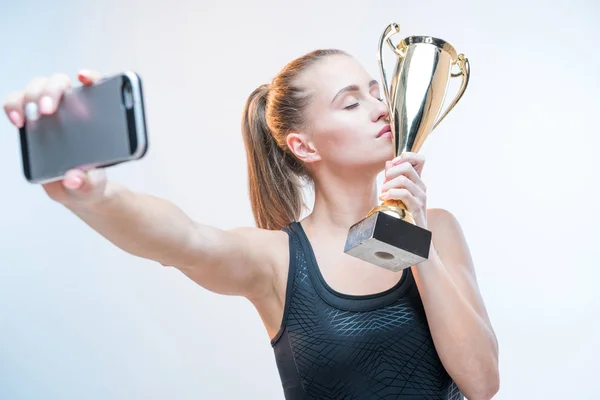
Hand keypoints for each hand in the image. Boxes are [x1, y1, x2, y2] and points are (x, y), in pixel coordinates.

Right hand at [3, 69, 108, 206]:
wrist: (76, 189)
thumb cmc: (89, 181)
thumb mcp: (91, 185)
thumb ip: (85, 182)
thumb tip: (73, 178)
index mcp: (95, 117)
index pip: (96, 86)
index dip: (90, 76)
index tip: (83, 77)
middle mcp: (72, 108)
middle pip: (60, 82)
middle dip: (51, 90)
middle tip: (48, 110)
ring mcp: (50, 112)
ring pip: (37, 86)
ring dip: (30, 95)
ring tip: (29, 117)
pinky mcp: (32, 120)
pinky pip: (16, 102)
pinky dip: (12, 106)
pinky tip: (17, 120)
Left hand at [379, 152, 427, 228]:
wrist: (414, 236)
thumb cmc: (404, 215)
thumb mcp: (397, 194)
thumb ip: (393, 178)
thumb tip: (389, 162)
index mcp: (417, 181)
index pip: (420, 159)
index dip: (405, 156)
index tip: (392, 165)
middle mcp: (421, 186)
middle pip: (408, 166)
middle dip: (391, 172)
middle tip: (384, 183)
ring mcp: (421, 196)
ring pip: (403, 180)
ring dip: (388, 185)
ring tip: (382, 194)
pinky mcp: (417, 207)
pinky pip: (404, 193)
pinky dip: (391, 194)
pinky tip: (384, 199)